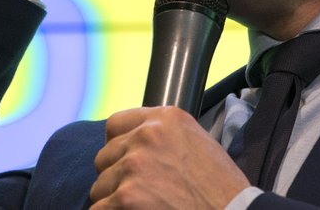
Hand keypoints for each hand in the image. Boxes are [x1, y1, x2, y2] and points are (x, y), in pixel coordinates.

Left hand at [90, 107, 249, 208]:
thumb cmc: (220, 187)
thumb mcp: (196, 141)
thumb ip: (162, 135)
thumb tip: (132, 141)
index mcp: (165, 118)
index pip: (115, 124)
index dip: (117, 145)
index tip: (124, 160)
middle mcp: (146, 136)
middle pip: (104, 156)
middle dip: (116, 176)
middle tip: (139, 192)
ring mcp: (134, 167)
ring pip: (100, 186)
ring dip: (114, 200)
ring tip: (142, 207)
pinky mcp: (125, 198)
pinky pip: (99, 209)